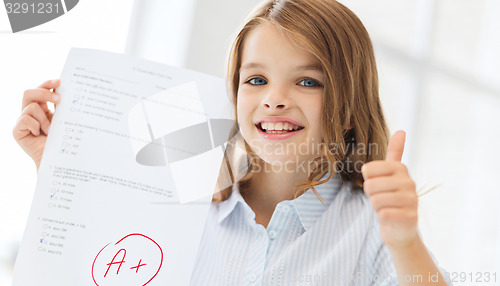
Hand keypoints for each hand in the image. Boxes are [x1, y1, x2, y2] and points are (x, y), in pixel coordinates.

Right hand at [12, 79, 60, 169]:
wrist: (56, 159)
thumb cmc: (62, 140)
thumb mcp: (63, 119)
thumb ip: (60, 106)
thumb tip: (63, 90)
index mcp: (41, 107)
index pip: (40, 89)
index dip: (47, 83)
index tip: (60, 81)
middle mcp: (29, 112)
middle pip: (29, 92)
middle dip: (44, 93)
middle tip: (59, 100)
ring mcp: (22, 121)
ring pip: (31, 107)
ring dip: (44, 118)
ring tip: (50, 131)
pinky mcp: (17, 130)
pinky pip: (25, 119)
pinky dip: (36, 125)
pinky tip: (39, 134)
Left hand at [361, 130, 418, 248]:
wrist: (400, 228)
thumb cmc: (390, 198)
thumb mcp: (390, 174)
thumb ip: (395, 153)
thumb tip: (402, 130)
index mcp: (401, 169)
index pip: (368, 169)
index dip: (368, 180)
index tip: (378, 185)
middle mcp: (409, 183)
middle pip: (370, 185)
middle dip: (371, 195)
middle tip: (381, 199)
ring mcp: (412, 201)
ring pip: (376, 200)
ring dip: (377, 207)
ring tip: (387, 208)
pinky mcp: (410, 218)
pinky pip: (383, 214)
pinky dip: (382, 218)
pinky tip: (391, 218)